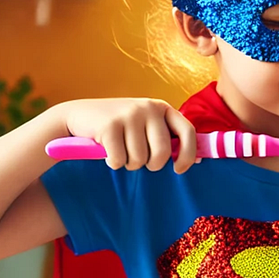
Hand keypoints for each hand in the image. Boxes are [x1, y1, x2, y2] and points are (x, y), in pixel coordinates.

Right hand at [56, 98, 197, 172]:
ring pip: (139, 159)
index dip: (188, 155)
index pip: (188, 132)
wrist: (80, 116)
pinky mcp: (110, 125)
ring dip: (129, 163)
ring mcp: (129, 114)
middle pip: (162, 153)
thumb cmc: (120, 127)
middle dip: (151, 164)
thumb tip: (198, 161)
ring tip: (120, 151)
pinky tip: (107, 151)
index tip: (178, 169)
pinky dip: (113, 163)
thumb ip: (168, 138)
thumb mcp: (146, 126)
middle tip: (139, 160)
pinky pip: (119, 159)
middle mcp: (148, 108)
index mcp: (162, 108)